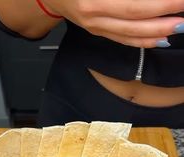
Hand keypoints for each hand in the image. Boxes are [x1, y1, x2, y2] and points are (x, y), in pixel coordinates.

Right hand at [44, 0, 183, 46]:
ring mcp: (95, 27)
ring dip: (157, 33)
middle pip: (134, 22)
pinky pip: (123, 40)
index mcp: (92, 0)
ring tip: (178, 27)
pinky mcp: (97, 32)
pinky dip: (142, 42)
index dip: (159, 4)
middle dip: (163, 19)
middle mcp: (93, 15)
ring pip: (130, 35)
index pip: (133, 5)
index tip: (180, 0)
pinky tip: (160, 39)